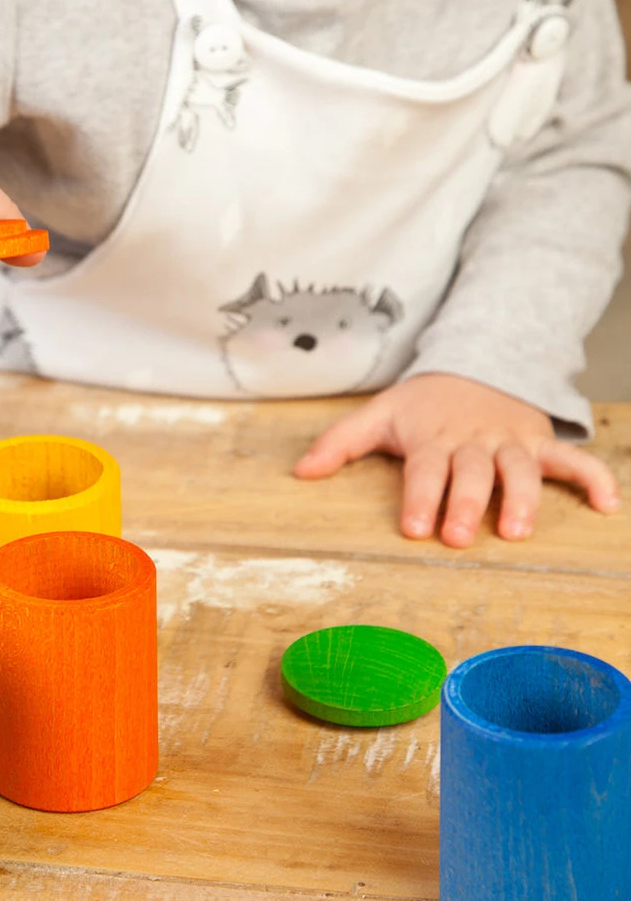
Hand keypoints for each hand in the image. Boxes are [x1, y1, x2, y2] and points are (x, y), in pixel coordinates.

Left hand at [293, 373, 619, 547]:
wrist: (475, 363)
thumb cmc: (422, 402)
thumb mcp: (378, 414)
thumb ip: (340, 444)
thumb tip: (300, 472)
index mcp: (432, 436)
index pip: (424, 468)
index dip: (419, 496)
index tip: (412, 527)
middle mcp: (473, 440)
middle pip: (472, 473)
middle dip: (466, 504)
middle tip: (458, 538)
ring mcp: (510, 441)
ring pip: (521, 469)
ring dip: (522, 499)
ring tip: (516, 531)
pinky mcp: (539, 441)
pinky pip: (571, 458)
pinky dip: (592, 477)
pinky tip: (608, 505)